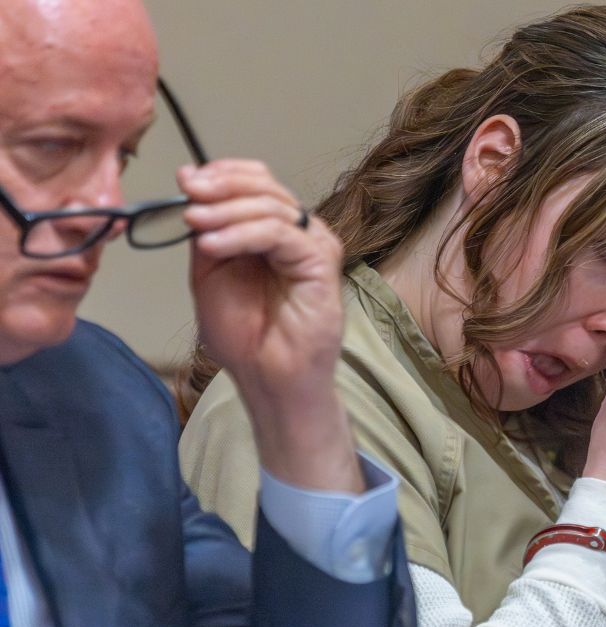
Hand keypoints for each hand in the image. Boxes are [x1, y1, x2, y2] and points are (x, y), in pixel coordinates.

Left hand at [179, 160, 362, 493]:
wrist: (267, 377)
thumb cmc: (244, 334)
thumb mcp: (210, 270)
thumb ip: (206, 228)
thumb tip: (191, 177)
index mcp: (273, 229)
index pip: (257, 180)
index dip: (223, 173)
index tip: (187, 182)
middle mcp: (298, 232)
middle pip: (265, 187)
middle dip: (222, 186)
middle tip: (189, 196)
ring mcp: (313, 245)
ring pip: (272, 207)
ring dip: (227, 211)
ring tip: (195, 224)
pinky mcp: (321, 262)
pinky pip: (281, 234)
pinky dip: (243, 234)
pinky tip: (213, 245)